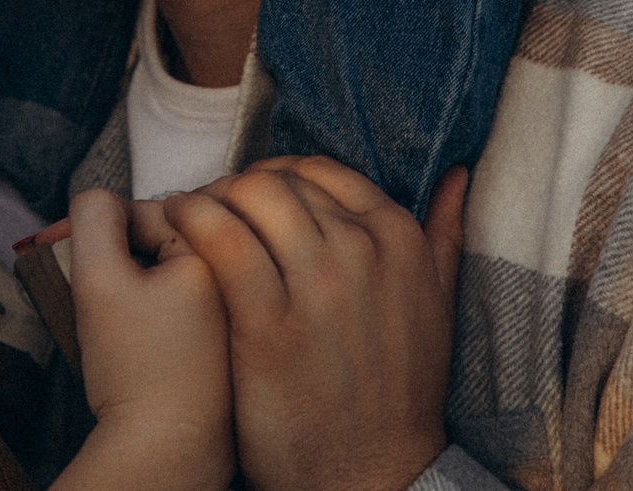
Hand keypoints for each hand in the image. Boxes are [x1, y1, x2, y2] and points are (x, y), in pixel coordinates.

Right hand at [57, 189, 234, 490]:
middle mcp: (240, 274)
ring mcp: (238, 309)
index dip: (91, 232)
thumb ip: (94, 218)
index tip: (54, 252)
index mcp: (220, 251)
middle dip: (112, 257)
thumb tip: (101, 199)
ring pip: (168, 272)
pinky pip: (182, 304)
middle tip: (75, 285)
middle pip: (160, 240)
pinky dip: (152, 310)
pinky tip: (130, 337)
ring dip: (130, 281)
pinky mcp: (229, 341)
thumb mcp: (100, 281)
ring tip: (101, 312)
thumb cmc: (136, 372)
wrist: (167, 455)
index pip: (143, 211)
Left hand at [164, 157, 468, 490]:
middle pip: (278, 181)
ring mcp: (317, 286)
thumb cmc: (399, 393)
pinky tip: (178, 229)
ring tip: (189, 219)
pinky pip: (221, 241)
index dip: (276, 178)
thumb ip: (442, 235)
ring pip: (249, 198)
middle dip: (238, 188)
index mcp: (399, 239)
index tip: (252, 200)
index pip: (320, 172)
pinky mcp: (269, 324)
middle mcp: (362, 252)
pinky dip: (192, 222)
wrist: (373, 473)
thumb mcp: (437, 305)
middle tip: (213, 209)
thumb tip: (454, 173)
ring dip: (209, 199)